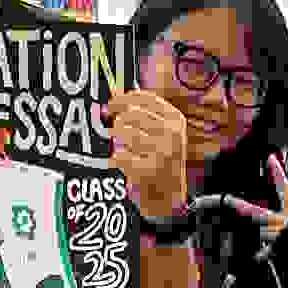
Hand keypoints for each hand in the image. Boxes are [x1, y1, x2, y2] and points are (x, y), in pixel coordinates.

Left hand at [109, 89, 192, 218]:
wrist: (171, 194)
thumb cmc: (162, 158)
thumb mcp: (162, 132)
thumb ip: (142, 112)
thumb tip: (115, 94)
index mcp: (176, 119)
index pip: (144, 98)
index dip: (123, 99)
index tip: (111, 103)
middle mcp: (172, 133)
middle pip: (131, 115)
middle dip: (119, 122)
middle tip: (116, 130)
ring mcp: (162, 151)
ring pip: (124, 134)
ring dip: (118, 139)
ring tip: (122, 145)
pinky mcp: (150, 170)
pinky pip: (120, 155)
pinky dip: (117, 158)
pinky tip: (122, 160)